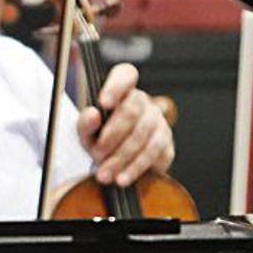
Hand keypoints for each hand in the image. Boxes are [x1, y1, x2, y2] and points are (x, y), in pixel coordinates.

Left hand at [76, 63, 174, 186]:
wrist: (116, 164)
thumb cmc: (99, 139)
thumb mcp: (86, 132)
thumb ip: (85, 123)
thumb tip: (93, 114)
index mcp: (122, 90)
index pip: (125, 75)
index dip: (116, 86)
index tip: (103, 103)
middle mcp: (143, 102)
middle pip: (131, 110)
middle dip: (112, 135)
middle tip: (97, 154)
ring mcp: (158, 122)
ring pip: (142, 135)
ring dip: (121, 157)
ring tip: (105, 174)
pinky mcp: (166, 144)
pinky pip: (153, 153)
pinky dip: (135, 168)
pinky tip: (122, 178)